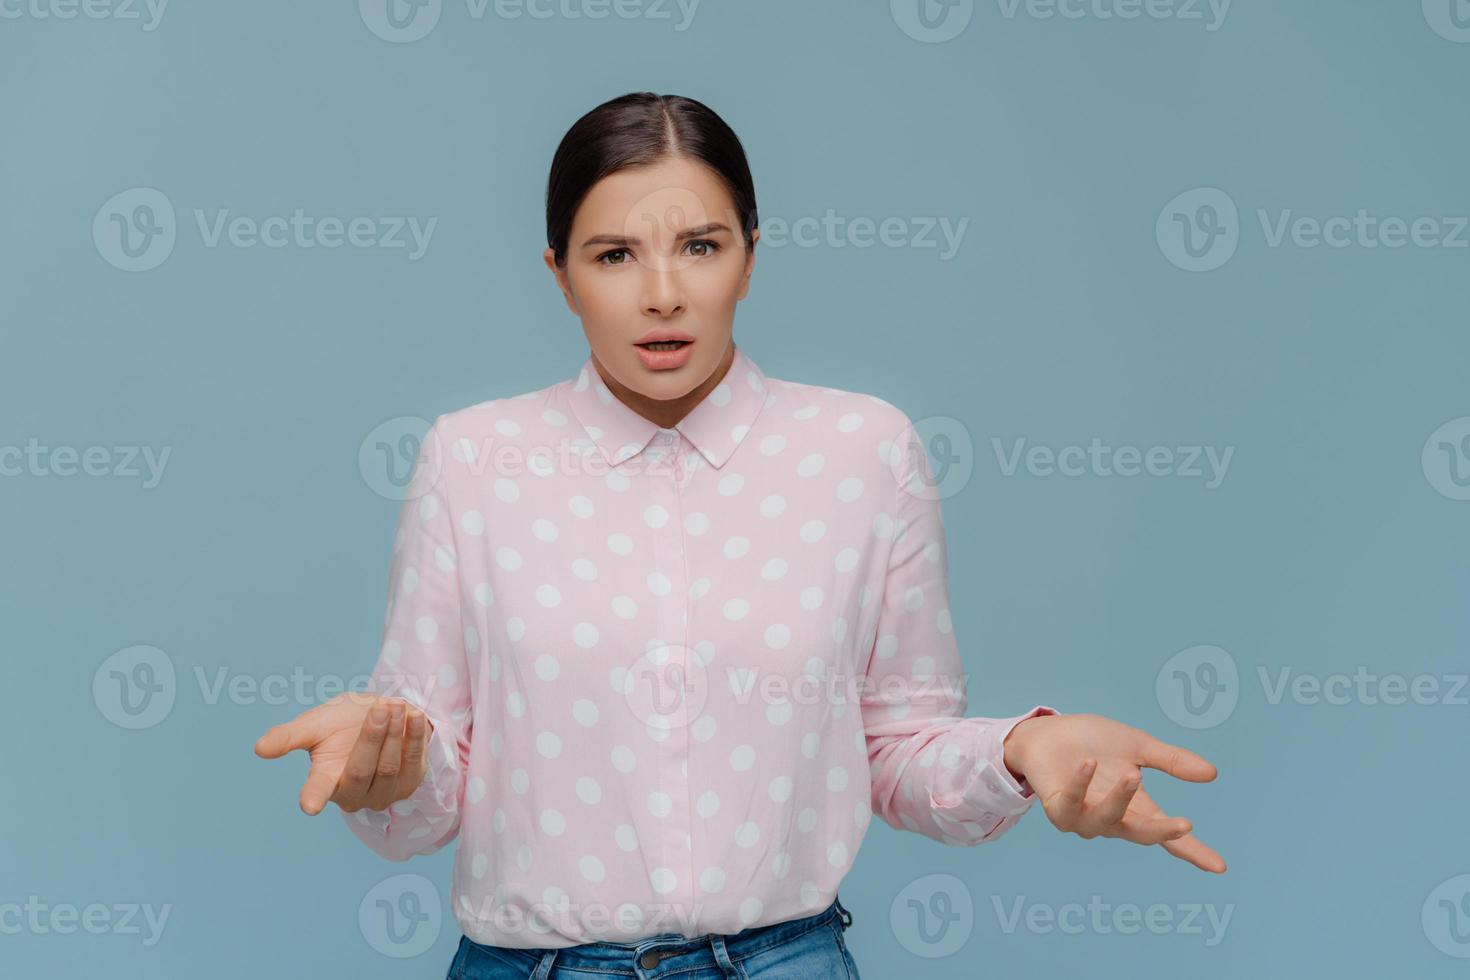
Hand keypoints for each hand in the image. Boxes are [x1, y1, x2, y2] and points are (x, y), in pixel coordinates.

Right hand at [253, 692, 433, 815]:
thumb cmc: (341, 723)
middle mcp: (352, 793)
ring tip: (396, 706)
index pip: (317, 790)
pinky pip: (413, 761)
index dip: (313, 797)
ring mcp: (382, 792)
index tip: (308, 806)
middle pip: (361, 770)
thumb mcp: (314, 724)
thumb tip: (259, 749)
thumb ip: (289, 736)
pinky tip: (415, 716)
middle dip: (372, 738)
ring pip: (388, 767)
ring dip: (394, 735)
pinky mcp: (408, 783)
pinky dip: (415, 738)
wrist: (381, 715)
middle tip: (380, 709)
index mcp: (325, 779)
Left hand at [1003, 712, 1225, 872]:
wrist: (1048, 731)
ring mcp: (1083, 818)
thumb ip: (1172, 761)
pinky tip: (1087, 765)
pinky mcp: (1057, 809)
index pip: (1168, 835)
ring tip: (1132, 774)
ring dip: (1120, 799)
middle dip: (1162, 832)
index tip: (1220, 866)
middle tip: (1185, 824)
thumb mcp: (1138, 747)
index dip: (1193, 851)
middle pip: (1141, 834)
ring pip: (1106, 820)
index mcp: (1136, 808)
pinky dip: (1079, 785)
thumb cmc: (1093, 742)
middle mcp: (1111, 819)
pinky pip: (1070, 804)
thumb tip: (1213, 773)